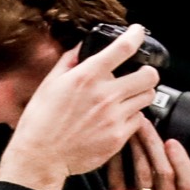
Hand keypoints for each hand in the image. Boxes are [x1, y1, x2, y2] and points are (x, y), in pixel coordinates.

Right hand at [0, 25, 161, 189]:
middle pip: (149, 76)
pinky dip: (132, 117)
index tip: (138, 32)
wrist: (40, 157)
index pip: (124, 48)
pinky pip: (138, 121)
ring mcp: (114, 118)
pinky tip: (119, 118)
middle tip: (140, 74)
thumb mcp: (50, 83)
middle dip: (147, 72)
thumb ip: (70, 61)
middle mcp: (104, 95)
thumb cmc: (41, 121)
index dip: (136, 35)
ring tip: (129, 97)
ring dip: (141, 94)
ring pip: (147, 98)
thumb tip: (83, 47)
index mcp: (87, 76)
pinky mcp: (118, 138)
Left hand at [97, 118, 189, 189]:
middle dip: (154, 143)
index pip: (188, 184)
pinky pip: (118, 185)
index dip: (184, 161)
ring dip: (135, 148)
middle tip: (144, 122)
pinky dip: (115, 164)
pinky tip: (113, 150)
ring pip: (142, 175)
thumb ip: (164, 189)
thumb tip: (157, 149)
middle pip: (163, 173)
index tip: (174, 142)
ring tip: (129, 129)